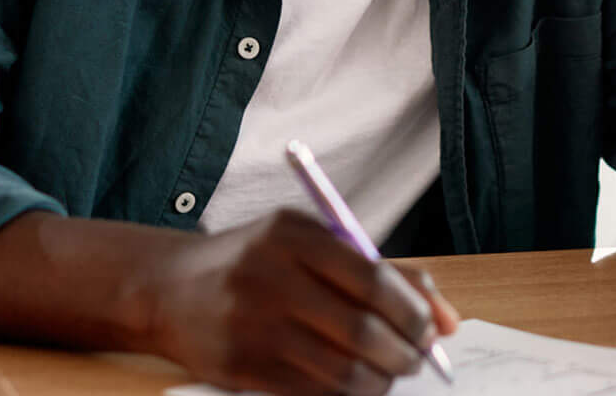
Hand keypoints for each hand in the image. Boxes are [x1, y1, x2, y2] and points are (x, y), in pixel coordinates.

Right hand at [139, 210, 459, 395]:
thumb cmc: (256, 260)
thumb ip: (381, 270)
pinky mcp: (239, 368)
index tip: (431, 330)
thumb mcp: (311, 241)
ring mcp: (252, 326)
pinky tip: (349, 385)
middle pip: (362, 331)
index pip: (374, 279)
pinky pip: (310, 394)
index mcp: (293, 236)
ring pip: (341, 373)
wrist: (168, 287)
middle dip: (405, 354)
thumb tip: (447, 320)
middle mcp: (270, 277)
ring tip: (384, 375)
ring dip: (378, 383)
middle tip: (416, 360)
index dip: (414, 313)